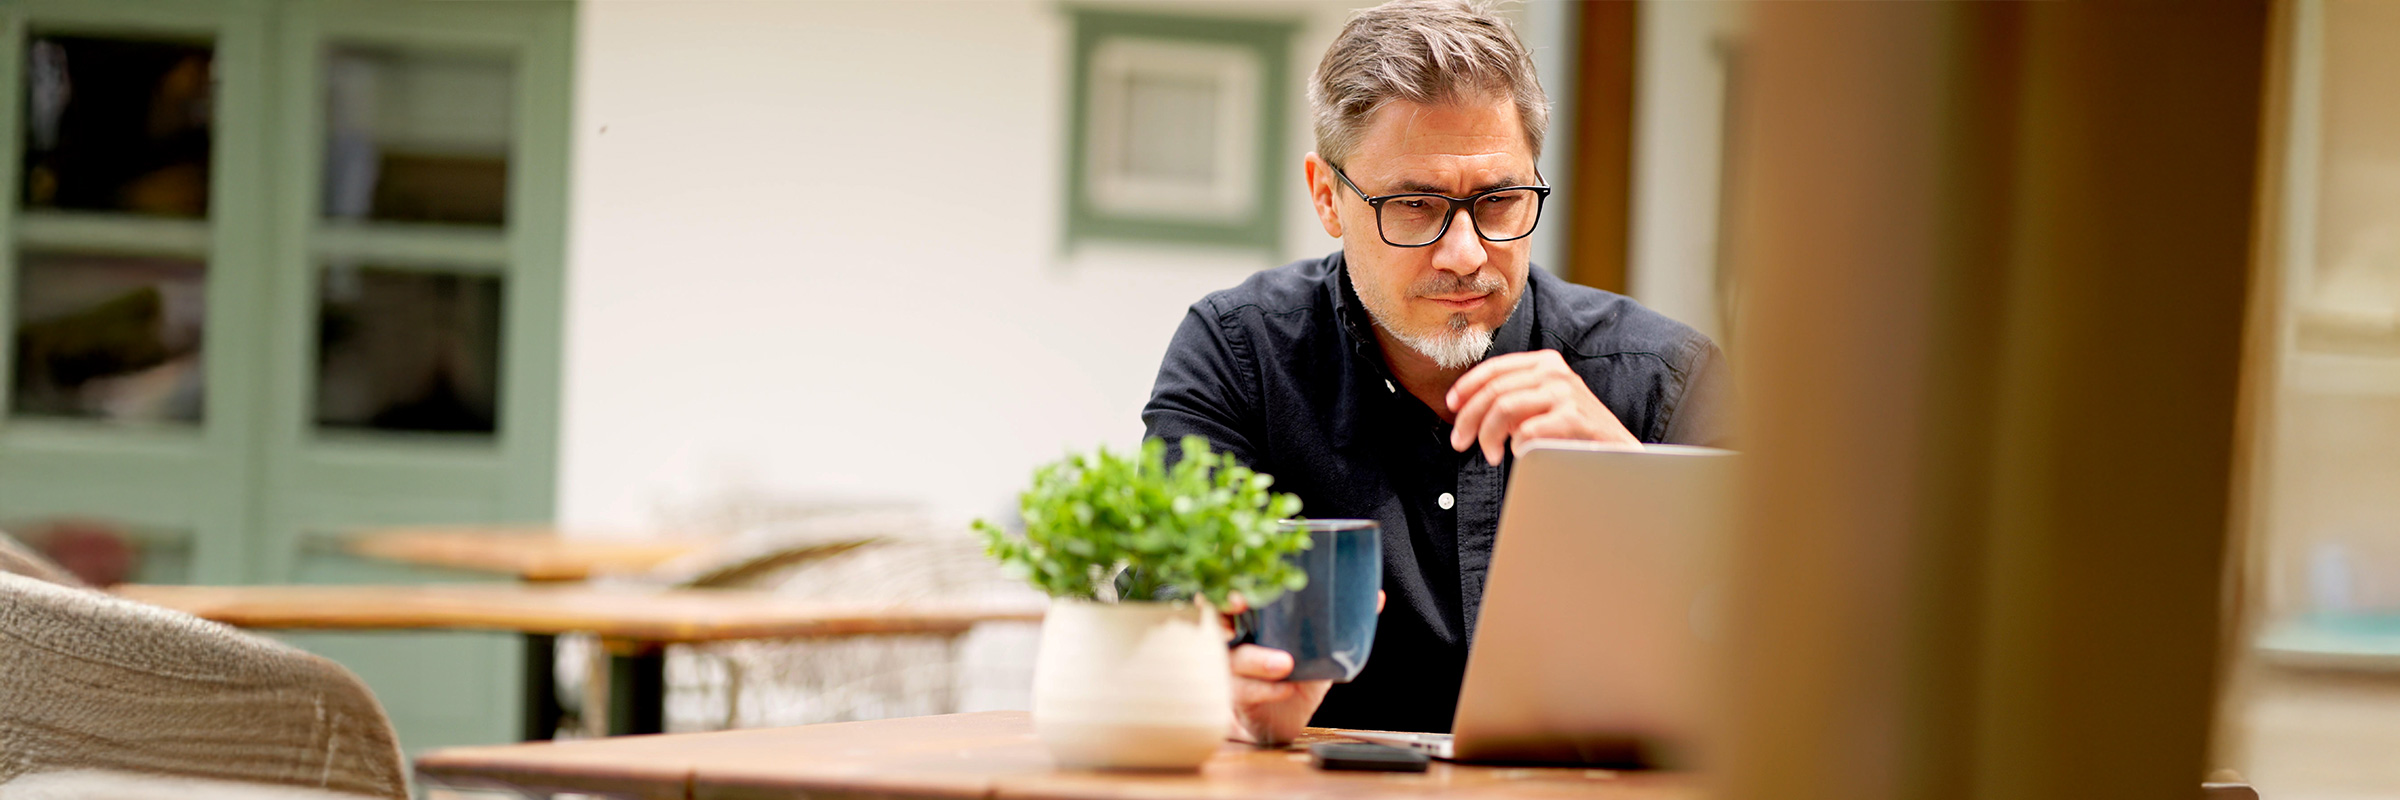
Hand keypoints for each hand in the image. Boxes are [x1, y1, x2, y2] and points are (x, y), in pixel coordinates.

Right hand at [1223, 591, 1385, 745]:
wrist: (1283, 714)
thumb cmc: (1295, 669)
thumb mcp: (1317, 642)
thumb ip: (1340, 620)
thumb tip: (1376, 597)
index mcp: (1246, 614)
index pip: (1223, 589)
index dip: (1224, 581)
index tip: (1239, 579)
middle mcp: (1229, 637)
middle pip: (1210, 617)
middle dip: (1221, 608)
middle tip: (1241, 604)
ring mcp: (1227, 667)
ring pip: (1229, 658)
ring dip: (1255, 659)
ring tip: (1285, 664)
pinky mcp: (1234, 695)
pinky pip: (1242, 690)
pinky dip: (1265, 689)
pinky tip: (1285, 688)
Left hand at [1445, 350, 1639, 464]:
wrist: (1618, 454)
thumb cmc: (1574, 433)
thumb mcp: (1541, 406)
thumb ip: (1512, 400)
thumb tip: (1466, 409)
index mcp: (1545, 363)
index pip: (1494, 368)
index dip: (1466, 387)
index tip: (1451, 407)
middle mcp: (1555, 372)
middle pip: (1494, 390)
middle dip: (1469, 418)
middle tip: (1461, 442)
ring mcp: (1566, 393)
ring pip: (1504, 408)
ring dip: (1488, 435)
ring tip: (1490, 454)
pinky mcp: (1574, 418)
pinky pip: (1527, 431)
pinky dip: (1516, 445)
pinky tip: (1519, 454)